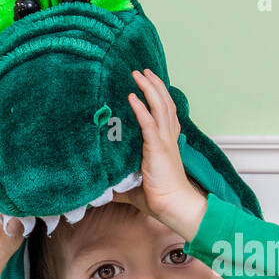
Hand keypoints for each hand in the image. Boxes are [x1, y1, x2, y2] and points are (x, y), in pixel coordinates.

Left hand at [115, 68, 206, 237]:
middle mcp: (169, 138)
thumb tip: (104, 190)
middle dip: (155, 86)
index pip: (166, 116)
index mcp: (167, 145)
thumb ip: (121, 186)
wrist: (174, 206)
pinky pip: (149, 122)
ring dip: (149, 88)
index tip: (150, 87)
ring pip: (160, 106)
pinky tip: (132, 96)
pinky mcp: (158, 147)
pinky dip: (141, 108)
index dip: (159, 99)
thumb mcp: (136, 189)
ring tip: (138, 74)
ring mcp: (165, 141)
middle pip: (165, 104)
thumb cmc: (161, 200)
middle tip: (143, 72)